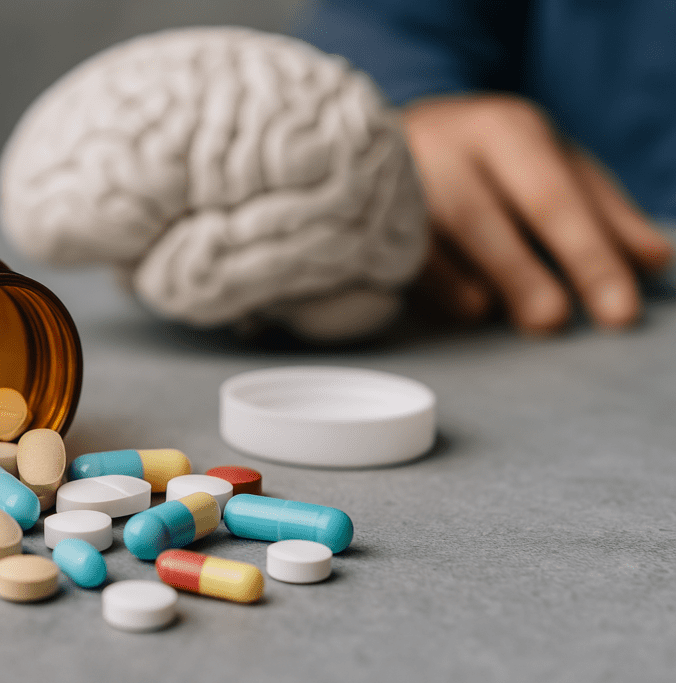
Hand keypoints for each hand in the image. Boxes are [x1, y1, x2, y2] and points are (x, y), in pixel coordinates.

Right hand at [402, 94, 672, 332]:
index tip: (619, 311)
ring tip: (504, 315)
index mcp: (503, 129)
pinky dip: (435, 293)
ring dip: (473, 292)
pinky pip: (398, 268)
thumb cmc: (489, 158)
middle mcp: (442, 151)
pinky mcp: (365, 224)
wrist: (387, 135)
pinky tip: (467, 303)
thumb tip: (652, 261)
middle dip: (522, 278)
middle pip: (481, 220)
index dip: (588, 256)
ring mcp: (394, 189)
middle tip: (553, 322)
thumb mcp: (553, 165)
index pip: (552, 197)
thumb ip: (603, 211)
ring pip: (430, 247)